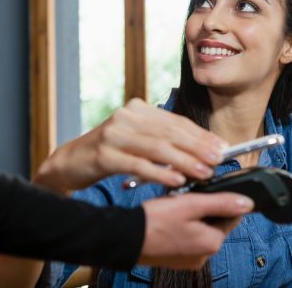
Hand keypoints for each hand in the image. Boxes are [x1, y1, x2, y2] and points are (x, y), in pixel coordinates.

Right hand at [33, 98, 227, 193]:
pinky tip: (177, 181)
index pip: (175, 121)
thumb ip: (164, 142)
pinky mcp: (103, 154)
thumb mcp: (137, 141)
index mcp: (138, 109)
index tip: (221, 147)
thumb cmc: (109, 154)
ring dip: (184, 161)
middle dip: (197, 147)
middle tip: (218, 160)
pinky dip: (160, 173)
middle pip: (169, 132)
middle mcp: (126, 117)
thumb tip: (202, 152)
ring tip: (204, 172)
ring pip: (157, 147)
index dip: (200, 135)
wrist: (70, 163)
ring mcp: (113, 134)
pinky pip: (138, 164)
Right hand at [139, 193, 253, 268]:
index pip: (232, 217)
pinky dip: (181, 228)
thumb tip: (248, 203)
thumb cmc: (154, 221)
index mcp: (212, 242)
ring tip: (174, 208)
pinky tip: (168, 220)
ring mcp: (190, 260)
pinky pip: (187, 239)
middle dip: (204, 209)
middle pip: (216, 224)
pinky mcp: (177, 259)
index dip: (222, 200)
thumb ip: (221, 202)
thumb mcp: (191, 204)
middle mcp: (205, 256)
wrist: (124, 239)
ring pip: (200, 230)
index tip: (207, 192)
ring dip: (192, 217)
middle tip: (185, 198)